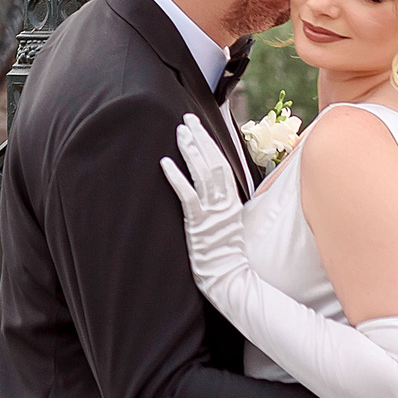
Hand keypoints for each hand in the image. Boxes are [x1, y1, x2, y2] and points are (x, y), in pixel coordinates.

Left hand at [158, 116, 251, 313]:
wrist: (230, 280)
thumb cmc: (226, 255)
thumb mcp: (228, 225)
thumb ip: (222, 206)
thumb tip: (214, 190)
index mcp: (232, 201)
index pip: (222, 163)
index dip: (210, 142)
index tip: (198, 125)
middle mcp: (224, 203)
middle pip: (214, 162)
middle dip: (200, 138)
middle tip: (187, 118)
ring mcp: (213, 212)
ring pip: (203, 174)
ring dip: (191, 151)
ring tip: (180, 132)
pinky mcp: (199, 224)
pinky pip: (188, 196)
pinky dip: (177, 178)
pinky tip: (165, 163)